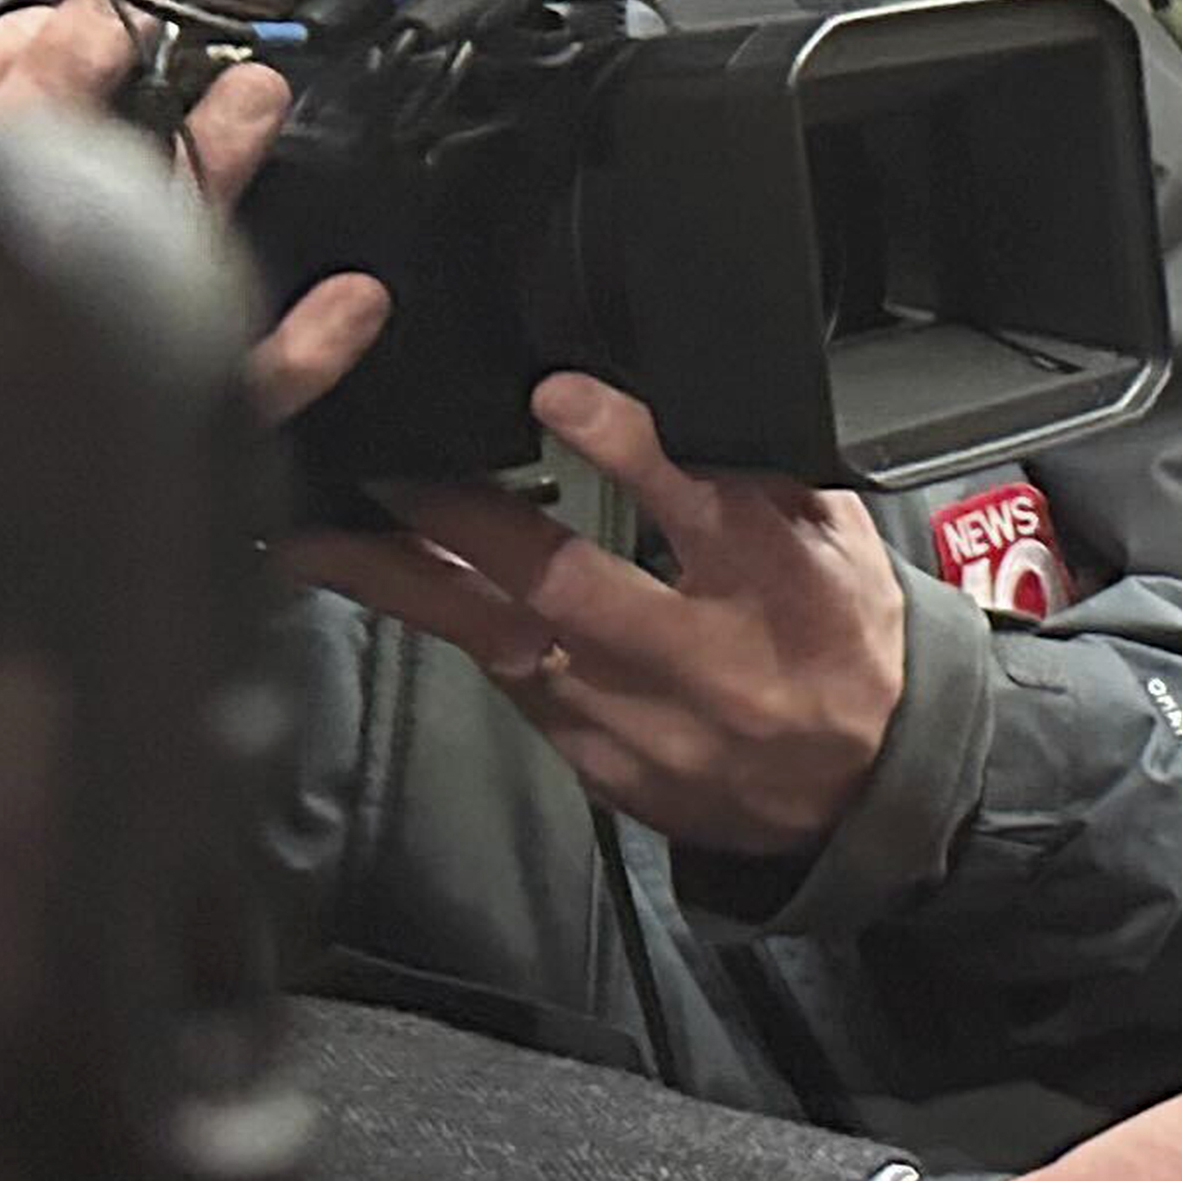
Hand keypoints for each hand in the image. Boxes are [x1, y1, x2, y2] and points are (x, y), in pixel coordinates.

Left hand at [0, 0, 393, 417]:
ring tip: (261, 107)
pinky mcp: (156, 439)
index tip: (95, 12)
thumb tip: (62, 35)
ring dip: (224, 180)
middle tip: (199, 46)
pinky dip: (305, 348)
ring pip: (169, 262)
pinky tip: (348, 305)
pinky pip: (240, 393)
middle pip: (85, 184)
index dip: (29, 61)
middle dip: (148, 105)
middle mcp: (11, 302)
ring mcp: (86, 370)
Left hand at [286, 375, 906, 853]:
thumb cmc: (848, 644)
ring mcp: (641, 722)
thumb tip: (680, 391)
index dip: (625, 447)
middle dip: (466, 519)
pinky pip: (503, 686)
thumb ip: (766, 476)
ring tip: (323, 535)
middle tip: (389, 464)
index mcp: (783, 586)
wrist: (858, 789)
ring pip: (501, 643)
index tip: (556, 395)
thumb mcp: (845, 544)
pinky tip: (390, 590)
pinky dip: (446, 630)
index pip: (705, 505)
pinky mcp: (595, 763)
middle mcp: (706, 660)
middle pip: (566, 583)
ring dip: (406, 583)